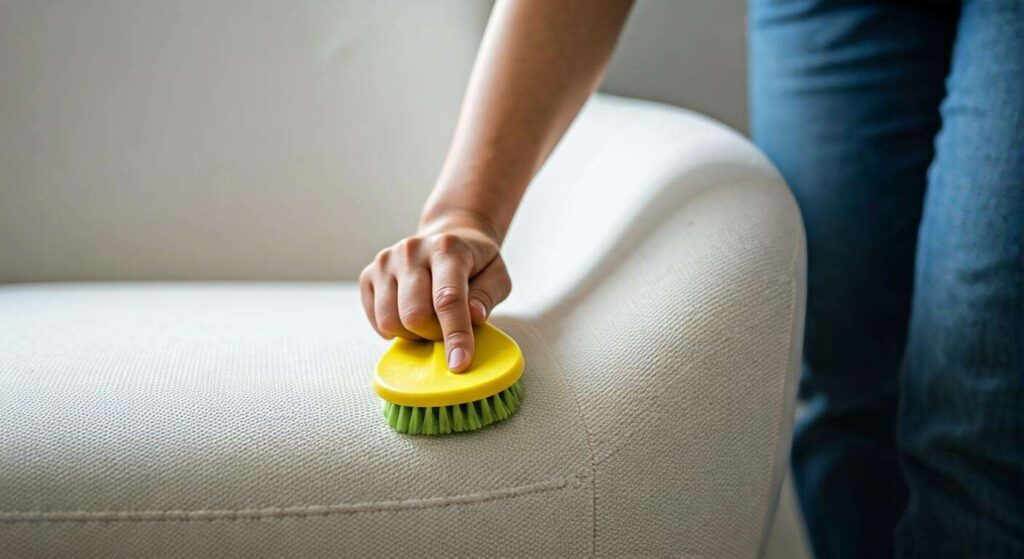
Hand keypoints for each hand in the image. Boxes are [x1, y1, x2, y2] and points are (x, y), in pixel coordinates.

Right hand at [359, 214, 511, 371]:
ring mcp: (386, 262)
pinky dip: (394, 330)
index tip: (459, 364)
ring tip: (428, 321)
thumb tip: (474, 316)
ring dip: (413, 334)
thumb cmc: (475, 263)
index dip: (455, 335)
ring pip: (389, 321)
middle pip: (414, 315)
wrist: (447, 236)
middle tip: (446, 328)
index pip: (447, 299)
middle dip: (433, 334)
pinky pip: (375, 320)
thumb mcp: (496, 274)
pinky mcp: (368, 275)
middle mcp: (411, 250)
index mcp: (446, 248)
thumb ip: (488, 295)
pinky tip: (409, 317)